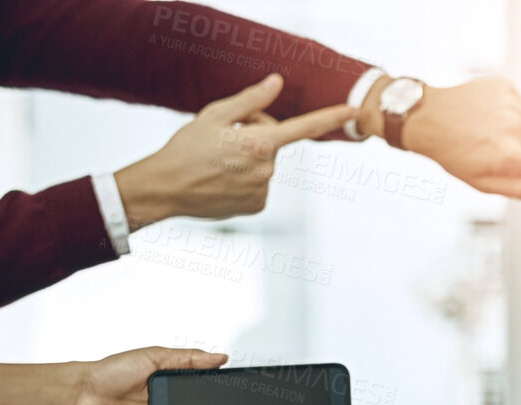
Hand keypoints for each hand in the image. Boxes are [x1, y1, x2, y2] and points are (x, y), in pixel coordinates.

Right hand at [115, 74, 358, 229]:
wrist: (166, 188)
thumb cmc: (187, 147)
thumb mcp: (215, 115)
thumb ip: (251, 100)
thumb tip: (277, 83)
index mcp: (259, 143)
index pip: (303, 127)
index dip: (331, 117)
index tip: (354, 111)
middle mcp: (267, 169)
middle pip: (274, 140)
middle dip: (255, 132)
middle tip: (223, 137)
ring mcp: (264, 190)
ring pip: (265, 162)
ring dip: (248, 156)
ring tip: (218, 161)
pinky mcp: (258, 206)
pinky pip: (260, 183)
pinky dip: (246, 178)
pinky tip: (223, 179)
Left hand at [397, 76, 520, 198]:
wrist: (427, 117)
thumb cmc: (454, 155)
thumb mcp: (482, 183)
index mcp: (510, 155)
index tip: (504, 167)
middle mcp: (514, 127)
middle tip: (494, 149)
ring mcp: (511, 104)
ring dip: (518, 132)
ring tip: (490, 132)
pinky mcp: (506, 86)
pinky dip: (511, 112)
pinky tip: (489, 115)